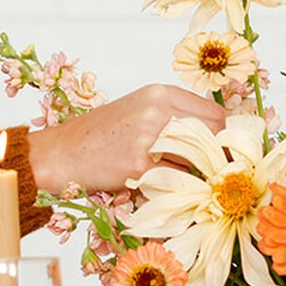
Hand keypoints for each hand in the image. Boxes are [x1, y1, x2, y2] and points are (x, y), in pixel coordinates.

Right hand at [27, 83, 222, 193]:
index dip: (223, 136)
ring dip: (200, 175)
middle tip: (213, 172)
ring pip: (200, 160)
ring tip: (190, 182)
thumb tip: (214, 138)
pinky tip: (171, 192)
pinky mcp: (140, 166)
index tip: (221, 151)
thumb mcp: (139, 111)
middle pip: (214, 135)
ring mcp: (149, 138)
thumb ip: (174, 117)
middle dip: (218, 156)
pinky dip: (180, 190)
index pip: (215, 113)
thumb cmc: (99, 136)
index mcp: (160, 93)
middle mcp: (157, 110)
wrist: (61, 153)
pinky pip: (178, 181)